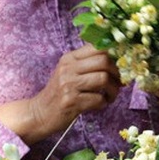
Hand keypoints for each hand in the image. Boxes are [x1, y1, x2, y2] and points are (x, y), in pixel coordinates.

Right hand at [0, 44, 120, 143]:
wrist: (40, 113)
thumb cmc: (59, 93)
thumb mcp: (68, 72)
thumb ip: (86, 64)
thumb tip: (116, 61)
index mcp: (69, 58)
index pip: (96, 47)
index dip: (113, 55)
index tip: (118, 65)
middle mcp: (68, 68)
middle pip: (103, 61)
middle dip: (116, 72)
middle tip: (117, 82)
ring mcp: (68, 85)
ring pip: (103, 79)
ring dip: (113, 90)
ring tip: (110, 96)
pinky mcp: (71, 102)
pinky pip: (98, 99)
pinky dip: (104, 103)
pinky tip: (99, 104)